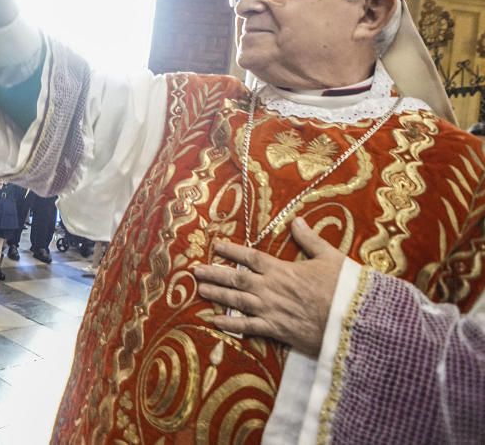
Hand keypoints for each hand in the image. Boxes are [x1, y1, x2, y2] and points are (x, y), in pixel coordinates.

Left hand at [193, 218, 344, 356]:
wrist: (354, 322)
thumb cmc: (345, 289)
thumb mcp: (330, 258)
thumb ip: (310, 240)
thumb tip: (297, 221)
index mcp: (282, 270)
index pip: (249, 257)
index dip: (231, 251)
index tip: (215, 246)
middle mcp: (270, 289)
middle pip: (235, 279)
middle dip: (214, 273)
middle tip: (196, 270)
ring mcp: (270, 310)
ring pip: (235, 301)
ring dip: (216, 295)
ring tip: (199, 289)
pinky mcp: (275, 330)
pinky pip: (247, 327)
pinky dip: (229, 324)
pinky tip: (214, 321)